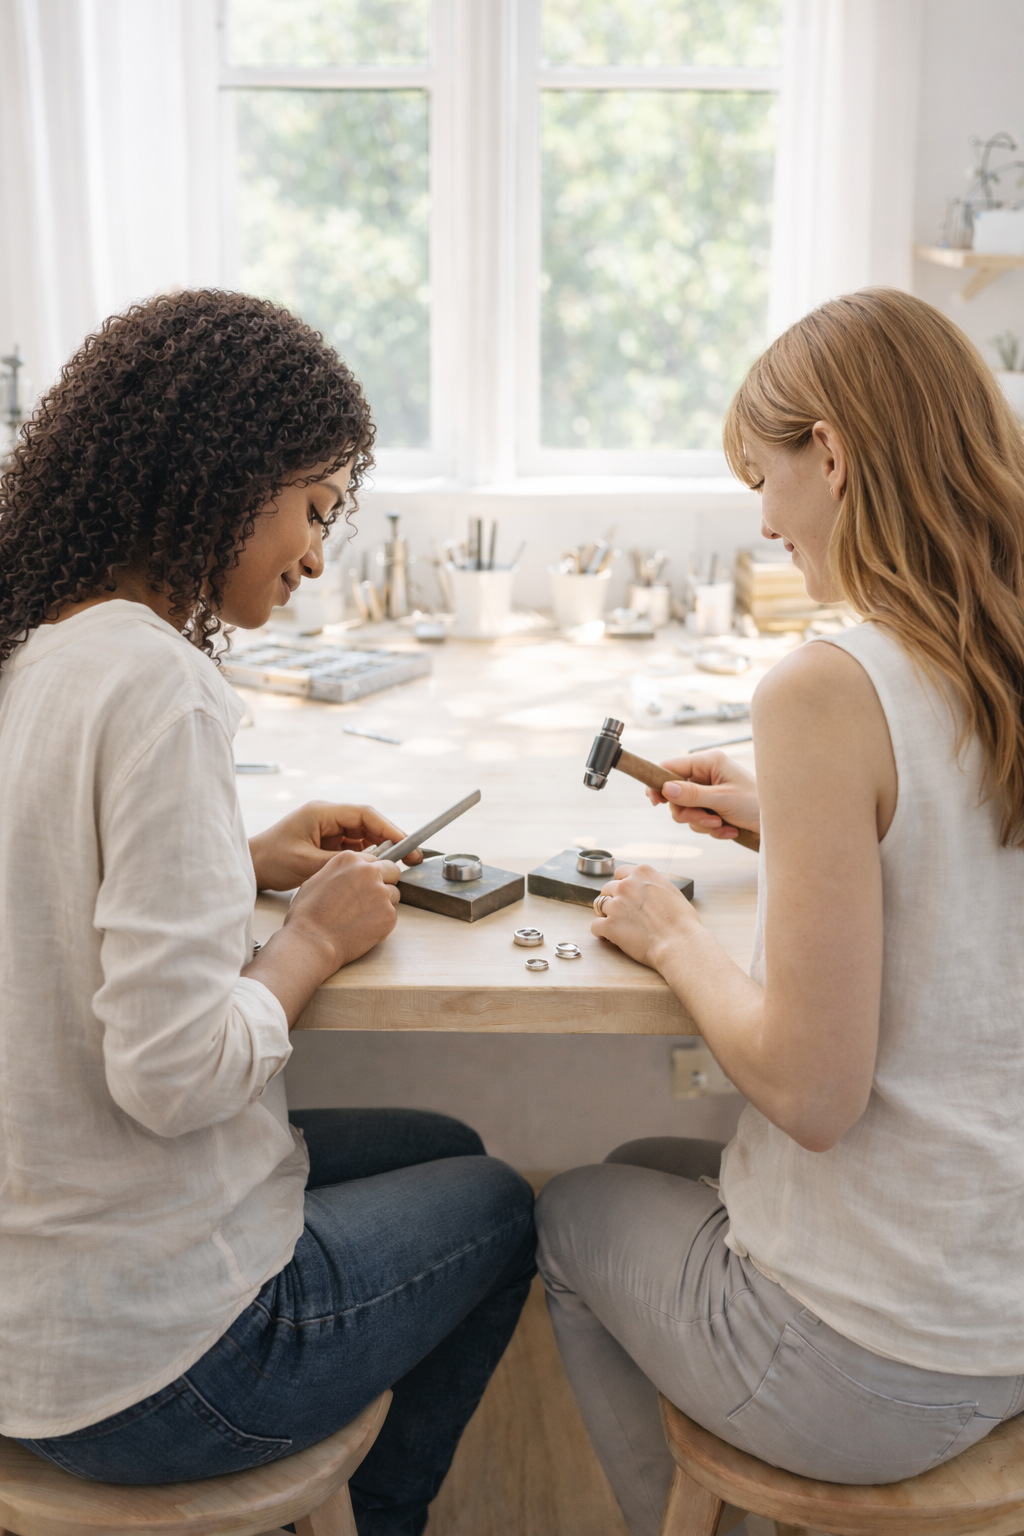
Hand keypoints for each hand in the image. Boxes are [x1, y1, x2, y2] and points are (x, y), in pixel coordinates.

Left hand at [248, 801, 421, 890]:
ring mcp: (328, 829)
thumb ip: (338, 863)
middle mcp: (328, 817)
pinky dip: (367, 857)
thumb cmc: (271, 859)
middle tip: (413, 857)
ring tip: (398, 866)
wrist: (251, 865)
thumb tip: (368, 866)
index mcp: (323, 813)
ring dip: (381, 850)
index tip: (407, 844)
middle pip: (369, 824)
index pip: (365, 815)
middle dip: (391, 840)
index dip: (389, 829)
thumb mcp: (306, 863)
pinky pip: (354, 847)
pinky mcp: (326, 842)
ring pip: (364, 836)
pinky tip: (376, 870)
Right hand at [283, 850, 401, 973]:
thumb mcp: (317, 880)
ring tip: (362, 918)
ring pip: (394, 894)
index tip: (364, 885)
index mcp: (350, 859)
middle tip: (371, 899)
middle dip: (386, 882)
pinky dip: (381, 923)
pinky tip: (362, 930)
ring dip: (383, 904)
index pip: (373, 860)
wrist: (312, 941)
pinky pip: (392, 915)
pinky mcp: (389, 914)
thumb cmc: (307, 915)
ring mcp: (381, 892)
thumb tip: (350, 876)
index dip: (370, 874)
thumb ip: (340, 873)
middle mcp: (368, 871)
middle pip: (392, 871)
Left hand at [592, 863, 702, 969]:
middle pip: (608, 888)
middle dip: (614, 900)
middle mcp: (626, 885)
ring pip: (600, 906)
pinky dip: (602, 932)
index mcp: (642, 873)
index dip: (623, 885)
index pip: (620, 872)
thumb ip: (653, 886)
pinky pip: (596, 926)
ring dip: (607, 915)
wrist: (680, 944)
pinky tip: (610, 937)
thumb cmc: (683, 922)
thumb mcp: (671, 891)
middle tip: (623, 914)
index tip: (626, 895)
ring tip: (619, 927)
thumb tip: (647, 889)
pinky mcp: (609, 925)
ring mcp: (616, 904)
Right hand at [646, 751, 759, 839]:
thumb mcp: (723, 799)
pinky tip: (729, 829)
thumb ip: (693, 795)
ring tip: (723, 825)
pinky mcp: (713, 807)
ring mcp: (709, 791)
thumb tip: (666, 789)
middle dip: (689, 812)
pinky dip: (712, 828)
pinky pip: (698, 820)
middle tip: (708, 820)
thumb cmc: (757, 804)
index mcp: (708, 762)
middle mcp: (706, 774)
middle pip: (675, 794)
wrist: (778, 824)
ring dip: (702, 823)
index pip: (671, 767)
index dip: (659, 783)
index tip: (655, 802)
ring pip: (686, 810)